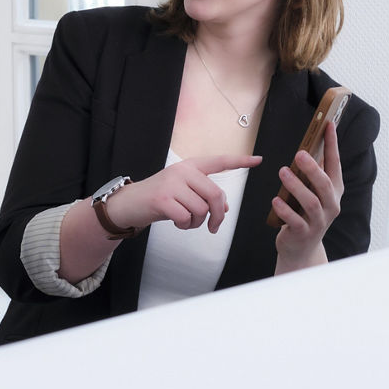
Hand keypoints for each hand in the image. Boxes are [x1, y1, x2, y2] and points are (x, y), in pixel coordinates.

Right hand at [107, 154, 262, 233]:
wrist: (129, 203)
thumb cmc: (159, 198)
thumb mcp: (183, 193)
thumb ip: (203, 196)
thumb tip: (225, 210)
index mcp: (190, 166)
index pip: (219, 161)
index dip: (240, 161)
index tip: (258, 160)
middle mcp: (183, 171)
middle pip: (215, 195)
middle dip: (218, 216)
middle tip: (214, 227)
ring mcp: (172, 184)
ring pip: (201, 209)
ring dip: (198, 223)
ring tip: (186, 221)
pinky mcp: (163, 199)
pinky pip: (187, 218)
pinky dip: (185, 225)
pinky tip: (177, 223)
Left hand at [272, 121, 343, 272]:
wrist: (302, 249)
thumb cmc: (306, 214)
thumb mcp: (313, 192)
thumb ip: (313, 173)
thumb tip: (308, 145)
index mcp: (334, 191)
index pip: (335, 164)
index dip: (332, 145)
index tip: (328, 126)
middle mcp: (331, 205)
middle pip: (324, 184)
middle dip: (313, 168)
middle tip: (299, 153)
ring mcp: (319, 221)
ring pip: (311, 202)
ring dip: (296, 186)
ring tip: (283, 173)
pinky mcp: (304, 233)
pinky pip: (296, 221)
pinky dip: (286, 210)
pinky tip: (276, 200)